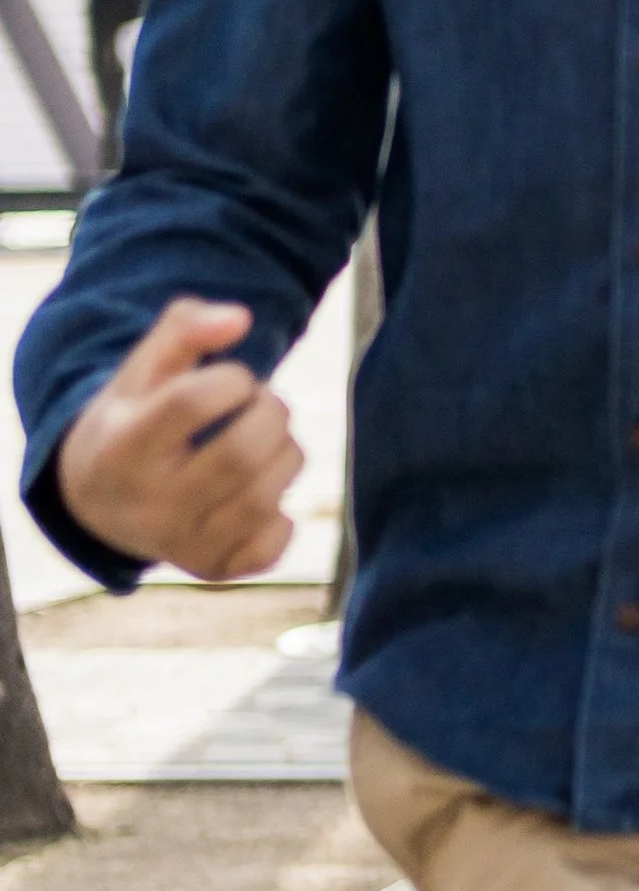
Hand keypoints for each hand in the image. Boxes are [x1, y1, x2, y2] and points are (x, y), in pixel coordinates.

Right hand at [55, 299, 300, 580]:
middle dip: (273, 413)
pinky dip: (282, 512)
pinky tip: (260, 490)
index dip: (235, 379)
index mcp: (120, 447)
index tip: (236, 378)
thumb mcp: (140, 370)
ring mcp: (179, 545)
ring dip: (288, 454)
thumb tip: (241, 319)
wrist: (98, 504)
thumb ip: (184, 327)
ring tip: (270, 439)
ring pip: (265, 496)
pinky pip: (274, 543)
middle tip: (266, 404)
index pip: (191, 403)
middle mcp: (145, 505)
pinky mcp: (211, 571)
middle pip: (240, 453)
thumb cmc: (132, 420)